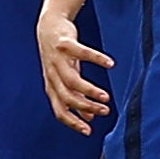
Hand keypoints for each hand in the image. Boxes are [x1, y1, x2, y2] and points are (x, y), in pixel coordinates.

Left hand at [37, 11, 112, 132]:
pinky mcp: (65, 43)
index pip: (59, 110)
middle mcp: (52, 75)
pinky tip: (110, 64)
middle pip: (67, 96)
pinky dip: (97, 59)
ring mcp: (57, 59)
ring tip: (106, 96)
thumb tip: (89, 117)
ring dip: (89, 90)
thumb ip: (77, 97)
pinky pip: (82, 53)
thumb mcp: (67, 78)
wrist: (49, 26)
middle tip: (105, 110)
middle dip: (86, 106)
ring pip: (72, 80)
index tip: (88, 131)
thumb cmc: (60, 56)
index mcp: (52, 86)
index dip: (72, 122)